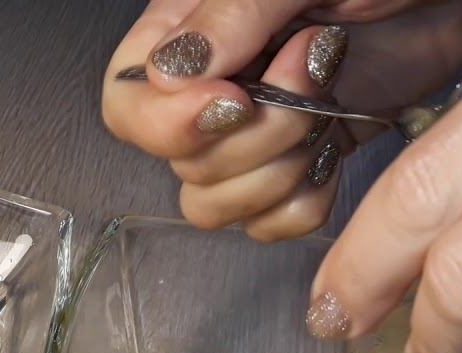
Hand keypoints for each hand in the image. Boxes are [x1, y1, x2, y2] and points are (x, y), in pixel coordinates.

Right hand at [101, 0, 461, 240]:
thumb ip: (231, 13)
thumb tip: (169, 72)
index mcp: (186, 33)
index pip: (128, 107)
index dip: (170, 123)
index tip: (235, 100)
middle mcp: (208, 90)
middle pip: (181, 166)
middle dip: (255, 137)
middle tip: (315, 68)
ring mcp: (252, 135)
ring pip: (217, 204)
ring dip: (278, 174)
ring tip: (326, 107)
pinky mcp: (298, 165)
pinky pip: (268, 223)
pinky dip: (302, 202)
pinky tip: (333, 153)